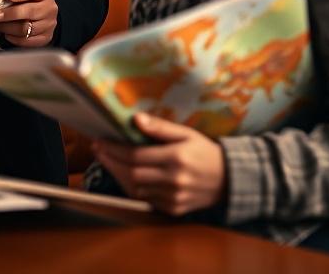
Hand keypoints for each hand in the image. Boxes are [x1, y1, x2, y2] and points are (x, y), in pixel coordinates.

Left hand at [0, 0, 57, 46]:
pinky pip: (27, 41)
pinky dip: (14, 38)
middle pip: (29, 12)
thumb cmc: (28, 1)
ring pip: (26, 28)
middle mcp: (50, 9)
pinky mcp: (45, 38)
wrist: (40, 16)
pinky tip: (7, 34)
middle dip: (10, 14)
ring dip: (8, 27)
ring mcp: (49, 24)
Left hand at [93, 112, 225, 214]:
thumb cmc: (205, 152)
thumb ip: (160, 127)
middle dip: (110, 161)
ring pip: (135, 189)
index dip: (114, 149)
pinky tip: (124, 175)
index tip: (100, 140)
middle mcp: (173, 181)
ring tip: (107, 160)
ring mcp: (173, 198)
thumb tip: (136, 119)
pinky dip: (131, 187)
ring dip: (117, 175)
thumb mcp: (186, 133)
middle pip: (131, 174)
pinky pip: (145, 199)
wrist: (230, 180)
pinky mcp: (173, 209)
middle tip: (97, 149)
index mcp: (176, 159)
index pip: (135, 156)